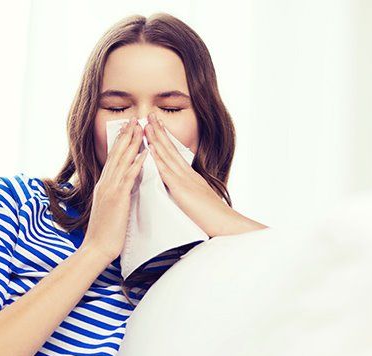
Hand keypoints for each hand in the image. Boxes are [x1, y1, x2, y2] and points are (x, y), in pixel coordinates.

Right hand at [81, 116, 147, 261]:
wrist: (97, 247)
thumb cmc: (105, 232)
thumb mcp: (110, 208)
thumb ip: (116, 194)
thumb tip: (125, 186)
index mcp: (104, 185)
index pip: (113, 159)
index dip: (121, 142)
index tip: (128, 129)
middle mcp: (106, 183)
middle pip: (117, 154)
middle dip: (126, 136)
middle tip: (135, 120)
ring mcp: (110, 189)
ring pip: (122, 161)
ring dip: (132, 143)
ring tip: (141, 128)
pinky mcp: (117, 198)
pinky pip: (128, 177)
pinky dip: (137, 163)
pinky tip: (145, 154)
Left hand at [143, 112, 245, 237]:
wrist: (225, 224)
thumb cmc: (212, 218)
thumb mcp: (198, 200)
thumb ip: (187, 193)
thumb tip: (178, 191)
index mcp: (190, 176)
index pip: (174, 153)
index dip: (164, 139)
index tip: (156, 126)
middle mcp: (187, 174)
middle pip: (170, 149)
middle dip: (158, 132)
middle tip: (149, 116)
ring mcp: (185, 179)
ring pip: (167, 155)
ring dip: (156, 139)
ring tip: (146, 125)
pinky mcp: (182, 188)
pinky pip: (167, 171)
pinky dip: (158, 158)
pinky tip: (151, 148)